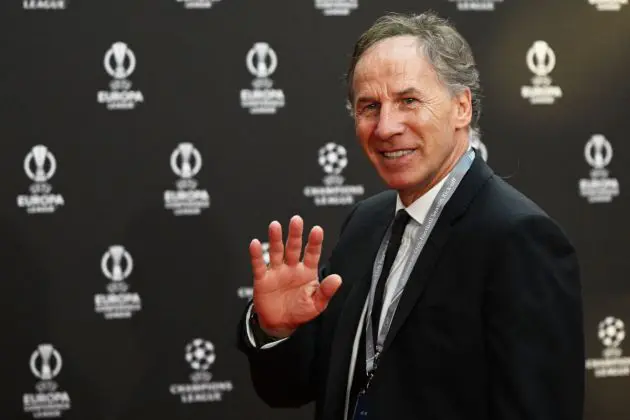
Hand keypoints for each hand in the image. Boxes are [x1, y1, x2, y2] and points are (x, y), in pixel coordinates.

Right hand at [249, 215, 341, 338]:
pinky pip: (259, 265)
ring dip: (275, 239)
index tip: (317, 230)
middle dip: (295, 234)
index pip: (312, 254)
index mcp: (307, 272)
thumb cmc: (300, 312)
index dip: (314, 242)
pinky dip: (256, 255)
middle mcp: (292, 268)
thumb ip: (326, 291)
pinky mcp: (262, 279)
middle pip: (293, 247)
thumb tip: (337, 279)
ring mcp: (277, 272)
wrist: (279, 325)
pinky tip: (255, 244)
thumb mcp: (316, 305)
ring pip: (276, 251)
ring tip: (275, 226)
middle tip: (296, 220)